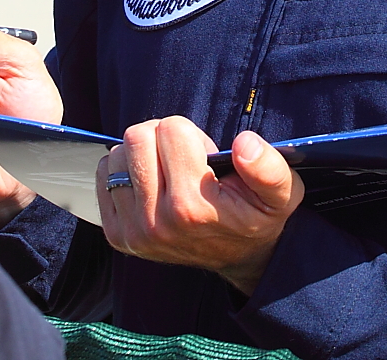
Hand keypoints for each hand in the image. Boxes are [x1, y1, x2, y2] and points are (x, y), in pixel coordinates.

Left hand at [96, 115, 303, 296]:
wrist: (240, 257)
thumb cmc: (258, 215)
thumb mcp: (282, 192)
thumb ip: (269, 167)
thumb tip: (244, 145)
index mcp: (193, 206)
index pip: (170, 129)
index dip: (191, 133)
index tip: (204, 155)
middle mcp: (157, 222)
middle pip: (136, 138)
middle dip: (161, 137)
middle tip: (183, 157)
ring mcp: (134, 232)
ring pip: (117, 156)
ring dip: (142, 154)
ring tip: (168, 171)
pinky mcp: (118, 235)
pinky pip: (104, 177)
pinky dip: (124, 171)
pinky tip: (150, 183)